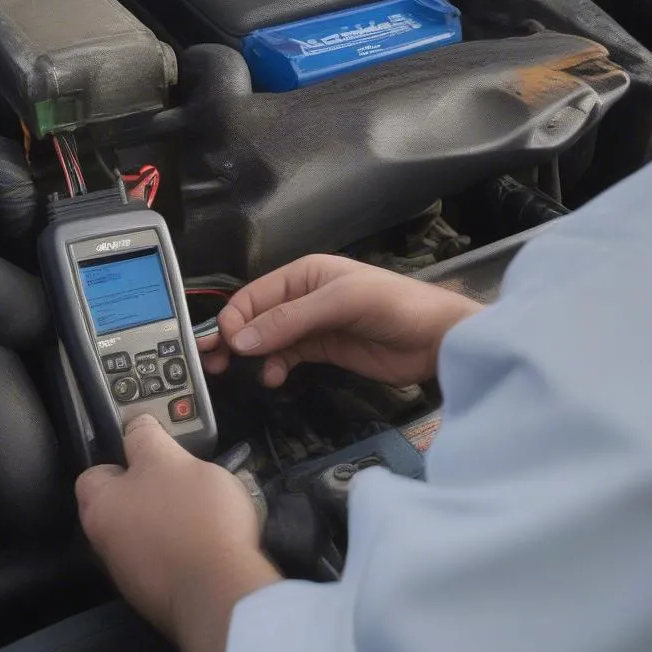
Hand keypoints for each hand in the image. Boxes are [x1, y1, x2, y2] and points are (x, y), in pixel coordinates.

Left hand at [76, 415, 279, 651]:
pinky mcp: (159, 594)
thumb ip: (149, 440)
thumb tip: (136, 426)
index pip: (95, 471)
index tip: (150, 448)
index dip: (121, 455)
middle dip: (150, 489)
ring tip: (204, 507)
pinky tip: (209, 539)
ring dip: (168, 519)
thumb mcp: (173, 460)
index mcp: (101, 507)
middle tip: (181, 477)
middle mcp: (106, 542)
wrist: (221, 594)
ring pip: (147, 531)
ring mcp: (132, 572)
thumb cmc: (195, 518)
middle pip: (123, 503)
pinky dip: (183, 547)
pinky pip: (168, 557)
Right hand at [199, 254, 481, 388]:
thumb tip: (241, 340)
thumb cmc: (393, 306)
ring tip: (240, 375)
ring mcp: (314, 324)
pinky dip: (275, 366)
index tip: (223, 346)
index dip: (235, 319)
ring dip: (252, 355)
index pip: (255, 294)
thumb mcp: (341, 303)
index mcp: (304, 273)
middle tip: (214, 365)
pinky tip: (274, 378)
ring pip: (268, 339)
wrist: (437, 339)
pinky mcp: (325, 349)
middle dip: (234, 338)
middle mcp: (304, 296)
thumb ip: (290, 320)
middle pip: (256, 316)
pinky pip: (288, 356)